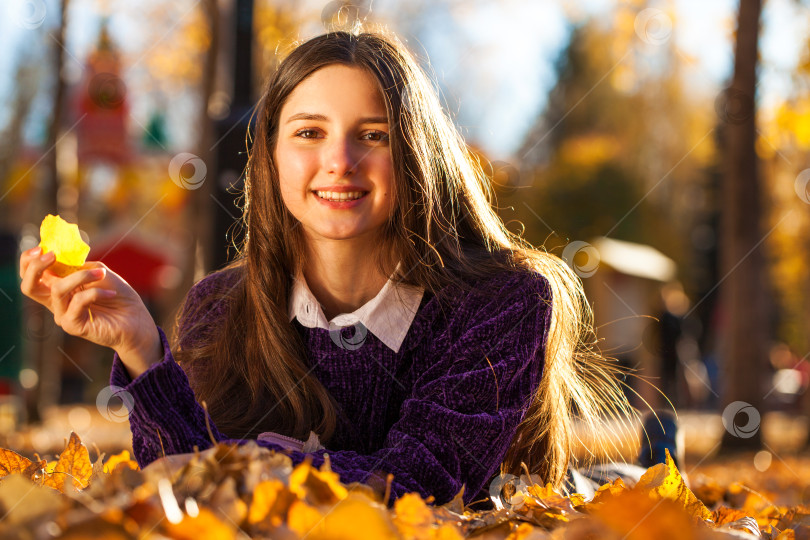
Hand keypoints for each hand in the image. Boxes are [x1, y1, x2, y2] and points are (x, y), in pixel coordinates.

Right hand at [19, 246, 162, 376]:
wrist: (137, 321)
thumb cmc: (119, 296)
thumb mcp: (99, 273)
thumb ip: (80, 266)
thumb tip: (61, 259)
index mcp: (59, 288)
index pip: (32, 275)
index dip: (29, 260)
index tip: (42, 248)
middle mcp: (56, 302)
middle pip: (29, 286)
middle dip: (36, 267)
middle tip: (53, 255)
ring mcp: (63, 315)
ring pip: (57, 290)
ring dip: (81, 276)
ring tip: (102, 274)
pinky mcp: (72, 325)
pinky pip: (78, 302)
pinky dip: (96, 292)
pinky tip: (112, 294)